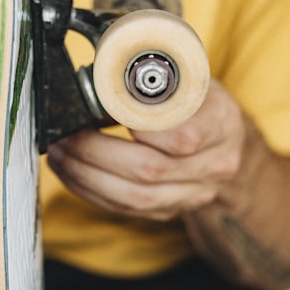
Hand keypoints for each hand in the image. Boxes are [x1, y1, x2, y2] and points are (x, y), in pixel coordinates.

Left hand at [46, 80, 246, 221]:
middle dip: (95, 153)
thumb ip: (157, 80)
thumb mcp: (190, 79)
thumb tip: (101, 82)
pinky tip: (71, 172)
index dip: (137, 126)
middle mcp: (214, 166)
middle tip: (65, 136)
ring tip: (60, 154)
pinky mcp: (171, 210)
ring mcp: (194, 194)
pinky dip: (90, 191)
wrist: (229, 145)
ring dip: (86, 175)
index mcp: (222, 125)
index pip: (181, 136)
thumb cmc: (200, 103)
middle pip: (149, 170)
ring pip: (133, 197)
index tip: (104, 109)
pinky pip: (125, 209)